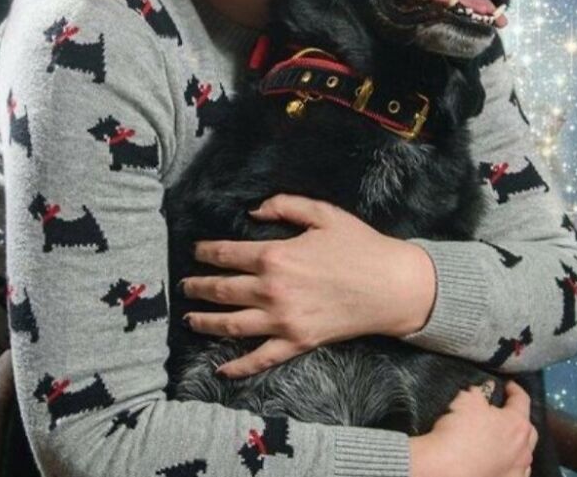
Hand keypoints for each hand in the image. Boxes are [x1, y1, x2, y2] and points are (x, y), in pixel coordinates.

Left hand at [180, 193, 435, 376]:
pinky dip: (239, 367)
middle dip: (198, 287)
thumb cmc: (359, 245)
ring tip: (190, 318)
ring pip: (231, 325)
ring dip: (206, 322)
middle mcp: (272, 290)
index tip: (196, 252)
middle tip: (185, 286)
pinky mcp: (297, 343)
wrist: (391, 286)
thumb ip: (284, 205)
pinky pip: (261, 359)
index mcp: (275, 256)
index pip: (227, 254)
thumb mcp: (322, 213)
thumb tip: (253, 211)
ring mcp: (283, 321)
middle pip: (222, 290)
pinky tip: (222, 370)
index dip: (206, 253)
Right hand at [408, 380, 537, 476]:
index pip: (522, 400)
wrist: (447, 469)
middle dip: (520, 419)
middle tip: (507, 413)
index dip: (514, 389)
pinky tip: (502, 462)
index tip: (507, 385)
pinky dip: (512, 464)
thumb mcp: (467, 400)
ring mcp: (519, 472)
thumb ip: (480, 392)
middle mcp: (524, 450)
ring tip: (505, 440)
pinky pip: (517, 472)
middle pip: (529, 430)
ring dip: (518, 444)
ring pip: (525, 455)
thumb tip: (487, 389)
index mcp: (517, 424)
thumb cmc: (460, 430)